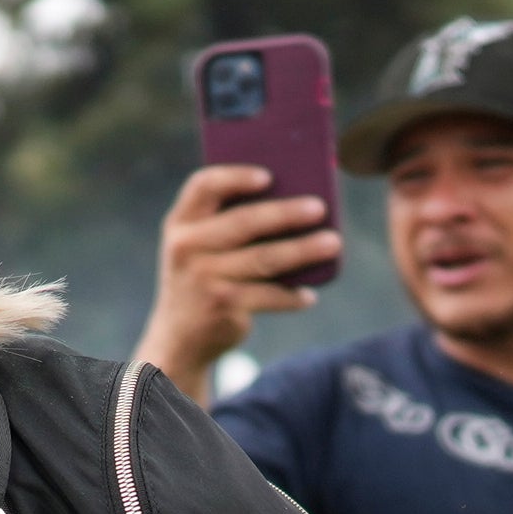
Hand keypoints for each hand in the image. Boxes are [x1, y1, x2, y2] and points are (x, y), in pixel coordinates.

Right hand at [135, 165, 342, 398]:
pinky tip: (309, 295)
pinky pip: (268, 295)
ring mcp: (203, 277)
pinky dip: (291, 296)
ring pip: (263, 258)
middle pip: (243, 222)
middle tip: (320, 208)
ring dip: (302, 250)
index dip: (236, 177)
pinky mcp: (221, 305)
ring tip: (333, 243)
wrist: (179, 337)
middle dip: (286, 214)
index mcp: (181, 222)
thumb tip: (295, 199)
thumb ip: (227, 221)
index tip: (269, 176)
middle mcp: (186, 247)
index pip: (204, 185)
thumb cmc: (204, 278)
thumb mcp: (200, 246)